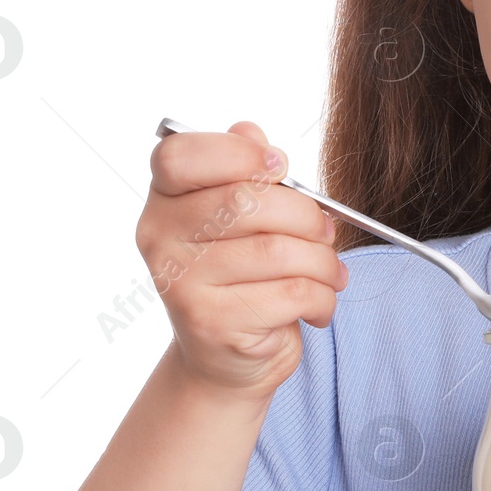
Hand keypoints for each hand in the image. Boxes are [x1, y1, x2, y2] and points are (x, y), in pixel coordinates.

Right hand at [138, 121, 346, 400]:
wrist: (227, 358)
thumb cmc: (244, 276)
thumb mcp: (245, 219)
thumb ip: (247, 172)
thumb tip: (251, 132)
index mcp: (164, 200)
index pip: (181, 155)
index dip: (238, 152)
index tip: (280, 166)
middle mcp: (160, 239)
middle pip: (246, 200)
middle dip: (305, 215)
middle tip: (326, 231)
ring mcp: (181, 283)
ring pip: (277, 250)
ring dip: (322, 261)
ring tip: (330, 273)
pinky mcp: (211, 322)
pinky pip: (290, 293)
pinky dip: (322, 297)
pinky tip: (319, 305)